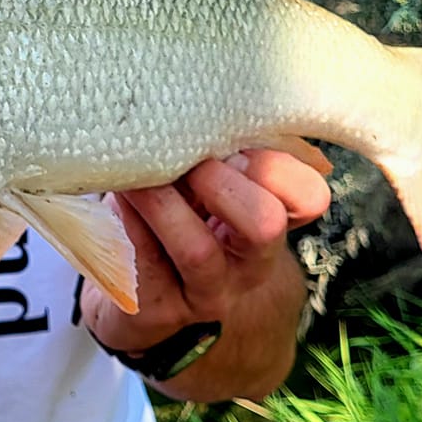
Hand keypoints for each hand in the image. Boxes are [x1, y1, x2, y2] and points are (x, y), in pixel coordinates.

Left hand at [82, 147, 330, 355]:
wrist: (160, 318)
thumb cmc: (188, 230)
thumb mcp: (215, 194)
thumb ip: (222, 157)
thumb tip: (201, 104)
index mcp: (273, 224)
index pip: (307, 196)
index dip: (276, 165)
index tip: (233, 142)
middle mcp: (249, 265)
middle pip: (262, 223)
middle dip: (220, 182)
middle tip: (185, 161)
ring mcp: (206, 294)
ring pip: (197, 249)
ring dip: (161, 201)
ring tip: (135, 175)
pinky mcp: (158, 311)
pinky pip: (143, 263)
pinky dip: (125, 222)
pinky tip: (114, 200)